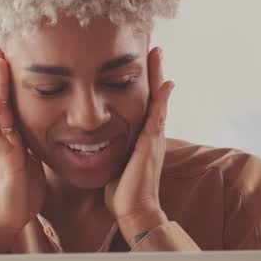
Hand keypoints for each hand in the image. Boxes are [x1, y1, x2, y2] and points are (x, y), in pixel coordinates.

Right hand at [0, 47, 46, 251]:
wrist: (12, 215)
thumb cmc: (25, 188)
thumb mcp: (37, 155)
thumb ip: (40, 139)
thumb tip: (57, 125)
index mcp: (16, 131)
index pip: (13, 96)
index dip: (12, 74)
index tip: (13, 50)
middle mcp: (6, 133)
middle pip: (1, 94)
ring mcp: (3, 144)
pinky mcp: (5, 158)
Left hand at [106, 46, 174, 243]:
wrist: (134, 212)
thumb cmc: (122, 192)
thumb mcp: (115, 163)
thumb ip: (112, 150)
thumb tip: (95, 143)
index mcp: (142, 138)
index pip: (145, 105)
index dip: (145, 84)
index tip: (142, 64)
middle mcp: (152, 135)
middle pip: (155, 96)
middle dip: (154, 73)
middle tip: (154, 48)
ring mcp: (154, 139)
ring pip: (158, 100)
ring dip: (158, 76)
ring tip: (158, 53)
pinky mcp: (150, 145)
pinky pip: (158, 117)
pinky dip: (162, 99)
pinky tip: (165, 83)